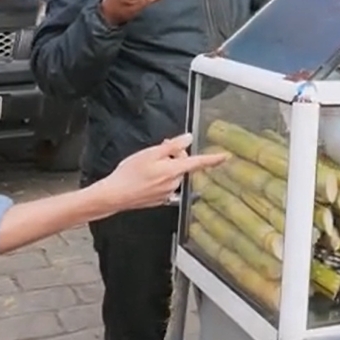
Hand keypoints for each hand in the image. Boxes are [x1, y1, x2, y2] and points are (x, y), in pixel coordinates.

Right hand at [98, 133, 228, 210]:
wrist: (114, 195)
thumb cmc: (129, 173)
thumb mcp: (151, 153)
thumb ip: (172, 146)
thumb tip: (188, 138)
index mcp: (173, 171)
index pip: (198, 163)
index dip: (212, 159)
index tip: (225, 157)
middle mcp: (174, 184)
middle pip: (183, 165)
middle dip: (174, 156)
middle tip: (157, 152)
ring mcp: (168, 194)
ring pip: (174, 175)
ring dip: (166, 168)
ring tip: (147, 167)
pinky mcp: (161, 200)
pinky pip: (167, 185)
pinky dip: (161, 179)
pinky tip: (147, 178)